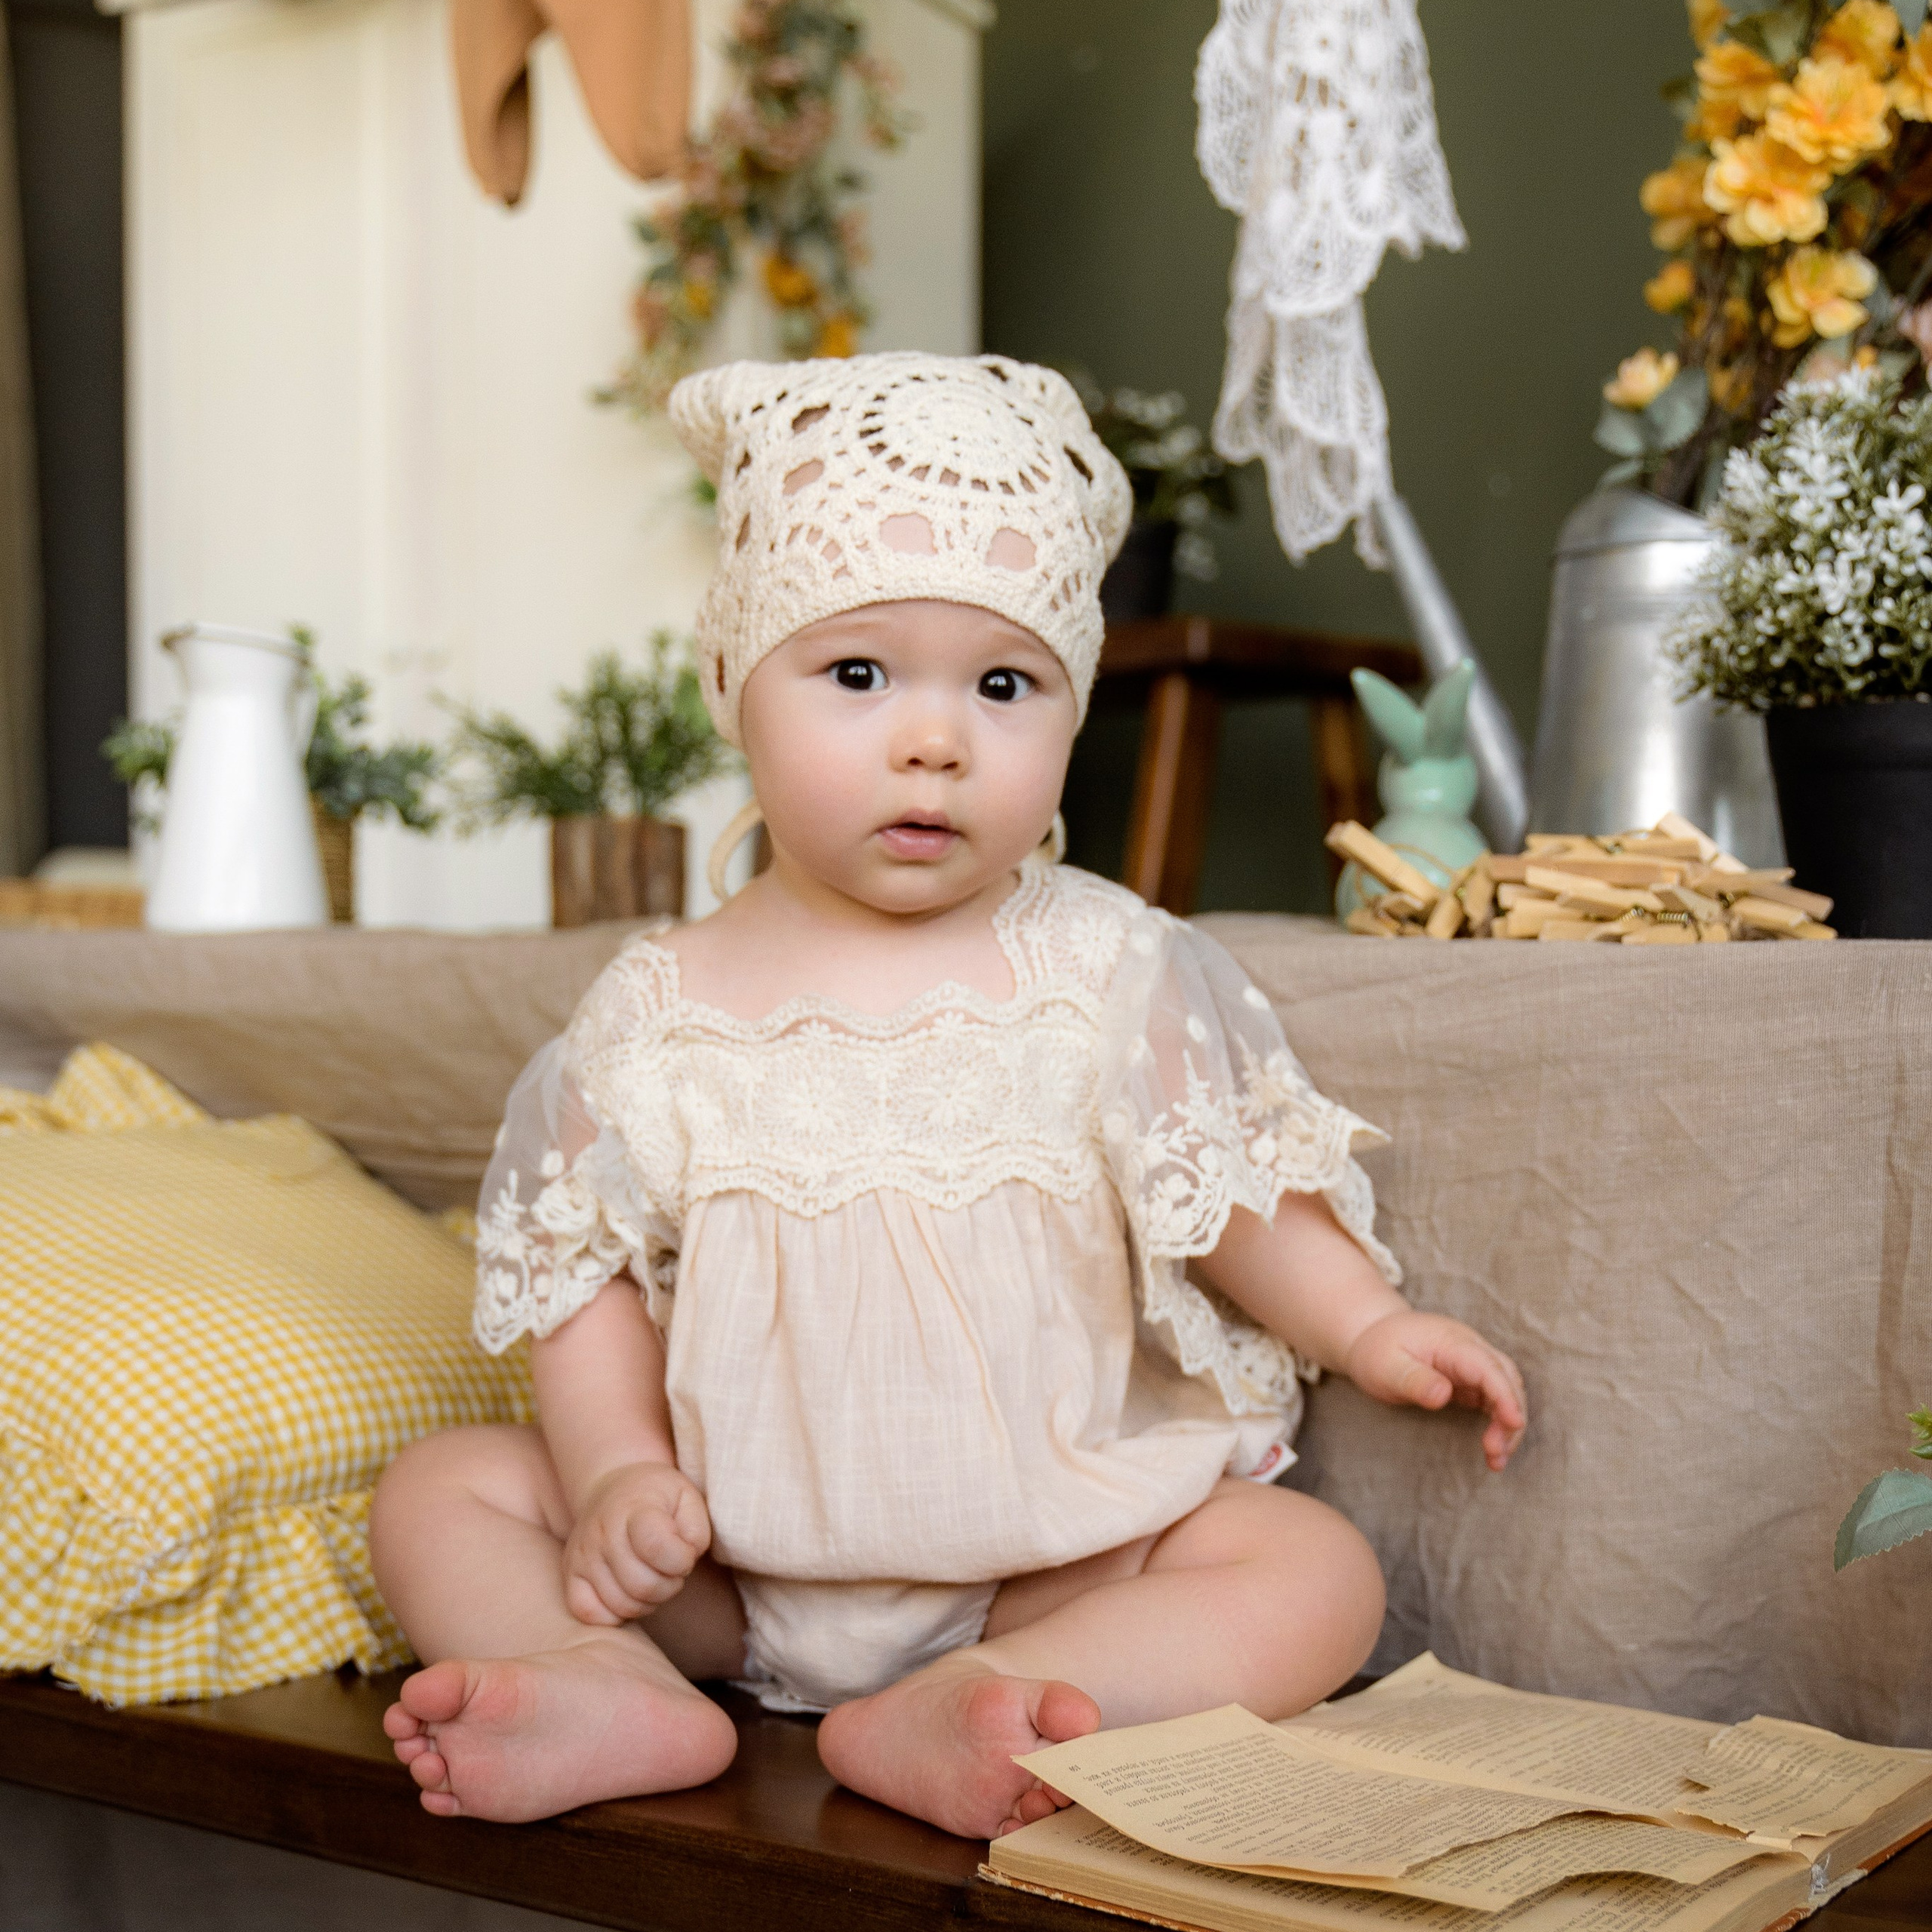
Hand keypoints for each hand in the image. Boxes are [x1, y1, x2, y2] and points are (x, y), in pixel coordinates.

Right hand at [562, 1461, 711, 1625]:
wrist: (612, 1489)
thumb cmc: (657, 1499)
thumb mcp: (687, 1498)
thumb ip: (695, 1530)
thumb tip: (685, 1559)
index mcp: (634, 1508)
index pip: (657, 1547)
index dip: (682, 1561)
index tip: (685, 1554)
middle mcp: (602, 1532)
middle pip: (643, 1585)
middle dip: (669, 1585)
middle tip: (670, 1570)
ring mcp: (582, 1555)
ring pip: (621, 1605)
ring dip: (647, 1601)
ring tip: (651, 1577)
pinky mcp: (569, 1575)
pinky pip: (589, 1614)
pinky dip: (614, 1614)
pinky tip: (627, 1593)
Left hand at [1343, 1311, 1527, 1471]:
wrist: (1371, 1335)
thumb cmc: (1377, 1351)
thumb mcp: (1385, 1366)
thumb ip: (1414, 1380)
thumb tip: (1443, 1395)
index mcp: (1451, 1341)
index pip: (1488, 1367)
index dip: (1504, 1395)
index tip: (1514, 1422)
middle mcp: (1469, 1348)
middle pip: (1507, 1379)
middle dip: (1510, 1416)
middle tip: (1497, 1454)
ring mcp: (1472, 1363)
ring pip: (1506, 1390)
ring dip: (1508, 1424)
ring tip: (1497, 1459)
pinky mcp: (1470, 1378)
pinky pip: (1495, 1399)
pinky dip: (1500, 1422)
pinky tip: (1494, 1446)